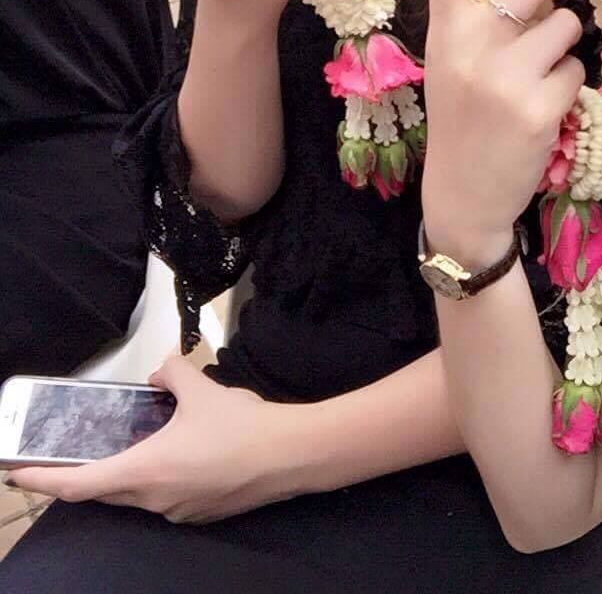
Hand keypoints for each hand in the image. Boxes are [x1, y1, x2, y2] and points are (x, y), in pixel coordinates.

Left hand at [8, 358, 305, 523]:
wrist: (290, 455)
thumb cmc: (240, 425)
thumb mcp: (201, 387)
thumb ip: (171, 373)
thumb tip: (159, 371)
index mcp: (144, 471)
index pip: (78, 484)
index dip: (43, 480)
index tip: (18, 474)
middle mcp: (154, 500)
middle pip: (105, 492)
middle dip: (85, 475)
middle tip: (70, 456)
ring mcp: (177, 512)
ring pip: (137, 495)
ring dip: (127, 474)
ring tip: (134, 444)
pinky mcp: (200, 514)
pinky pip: (164, 498)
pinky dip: (157, 478)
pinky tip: (179, 454)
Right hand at [421, 0, 584, 267]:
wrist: (462, 196)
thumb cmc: (460, 123)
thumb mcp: (449, 64)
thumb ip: (473, 20)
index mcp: (443, 32)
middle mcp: (470, 49)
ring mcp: (505, 79)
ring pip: (566, 26)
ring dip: (567, 40)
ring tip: (547, 66)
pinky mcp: (537, 110)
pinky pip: (575, 71)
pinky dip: (570, 81)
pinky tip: (550, 101)